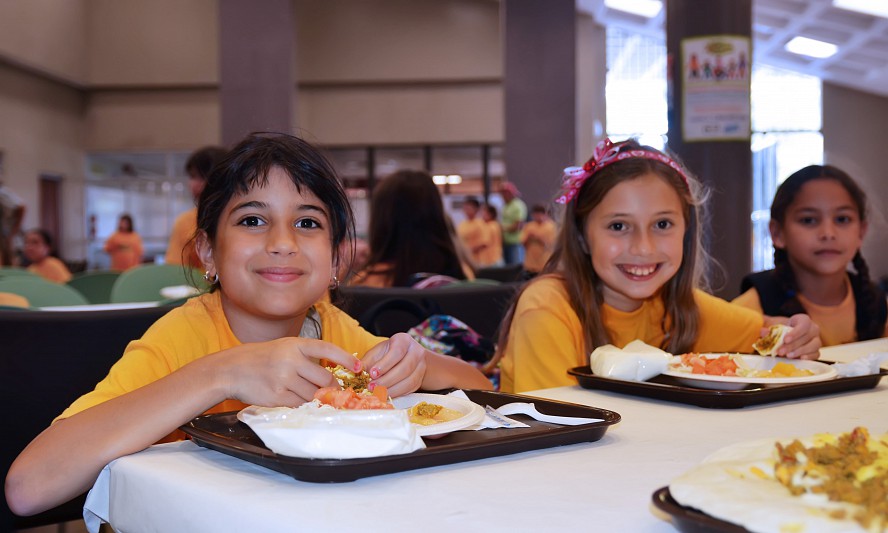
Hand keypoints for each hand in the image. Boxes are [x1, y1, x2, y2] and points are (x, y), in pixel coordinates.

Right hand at [214, 338, 359, 406]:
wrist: (232, 370)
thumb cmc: (261, 358)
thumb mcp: (284, 348)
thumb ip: (306, 358)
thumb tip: (330, 374)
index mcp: (296, 344)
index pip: (327, 349)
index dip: (346, 358)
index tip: (358, 366)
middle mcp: (291, 360)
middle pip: (325, 378)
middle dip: (333, 387)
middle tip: (335, 391)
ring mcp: (284, 379)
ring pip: (314, 394)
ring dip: (317, 398)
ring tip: (312, 395)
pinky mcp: (278, 396)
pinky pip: (300, 404)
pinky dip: (303, 404)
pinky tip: (297, 400)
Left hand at [361, 333, 427, 396]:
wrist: (405, 358)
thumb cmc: (386, 354)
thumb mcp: (376, 353)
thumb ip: (367, 362)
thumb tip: (356, 370)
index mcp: (403, 341)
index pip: (397, 352)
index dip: (385, 364)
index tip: (373, 373)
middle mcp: (416, 352)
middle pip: (405, 368)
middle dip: (387, 380)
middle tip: (371, 387)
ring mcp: (421, 366)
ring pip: (409, 380)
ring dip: (392, 389)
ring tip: (377, 392)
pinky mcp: (420, 379)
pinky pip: (410, 388)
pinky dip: (397, 393)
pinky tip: (385, 394)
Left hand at [763, 314, 820, 359]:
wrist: (786, 337)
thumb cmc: (781, 330)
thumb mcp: (773, 328)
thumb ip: (768, 329)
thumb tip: (763, 332)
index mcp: (803, 320)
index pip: (803, 324)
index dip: (795, 332)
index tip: (785, 340)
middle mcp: (813, 329)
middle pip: (807, 336)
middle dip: (793, 345)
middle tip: (781, 351)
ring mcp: (816, 340)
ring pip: (813, 345)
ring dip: (799, 351)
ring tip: (788, 356)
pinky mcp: (816, 350)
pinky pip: (816, 354)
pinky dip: (809, 357)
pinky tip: (800, 359)